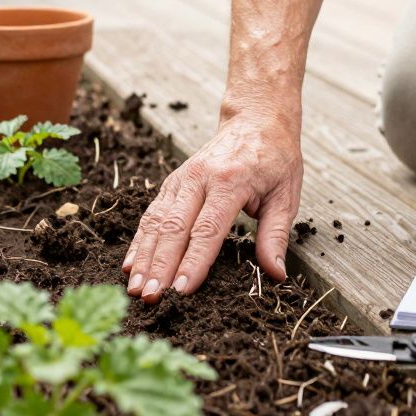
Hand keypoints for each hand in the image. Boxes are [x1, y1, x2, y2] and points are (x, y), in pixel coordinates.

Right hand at [122, 109, 301, 302]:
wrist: (256, 119)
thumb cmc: (274, 158)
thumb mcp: (286, 195)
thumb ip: (276, 235)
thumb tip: (276, 273)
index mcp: (230, 181)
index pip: (207, 229)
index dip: (193, 262)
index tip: (181, 290)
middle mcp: (200, 178)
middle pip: (174, 227)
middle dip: (159, 265)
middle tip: (149, 296)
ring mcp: (182, 179)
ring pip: (156, 221)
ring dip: (143, 257)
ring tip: (134, 287)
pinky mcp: (172, 182)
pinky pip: (151, 213)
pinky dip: (139, 240)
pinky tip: (129, 264)